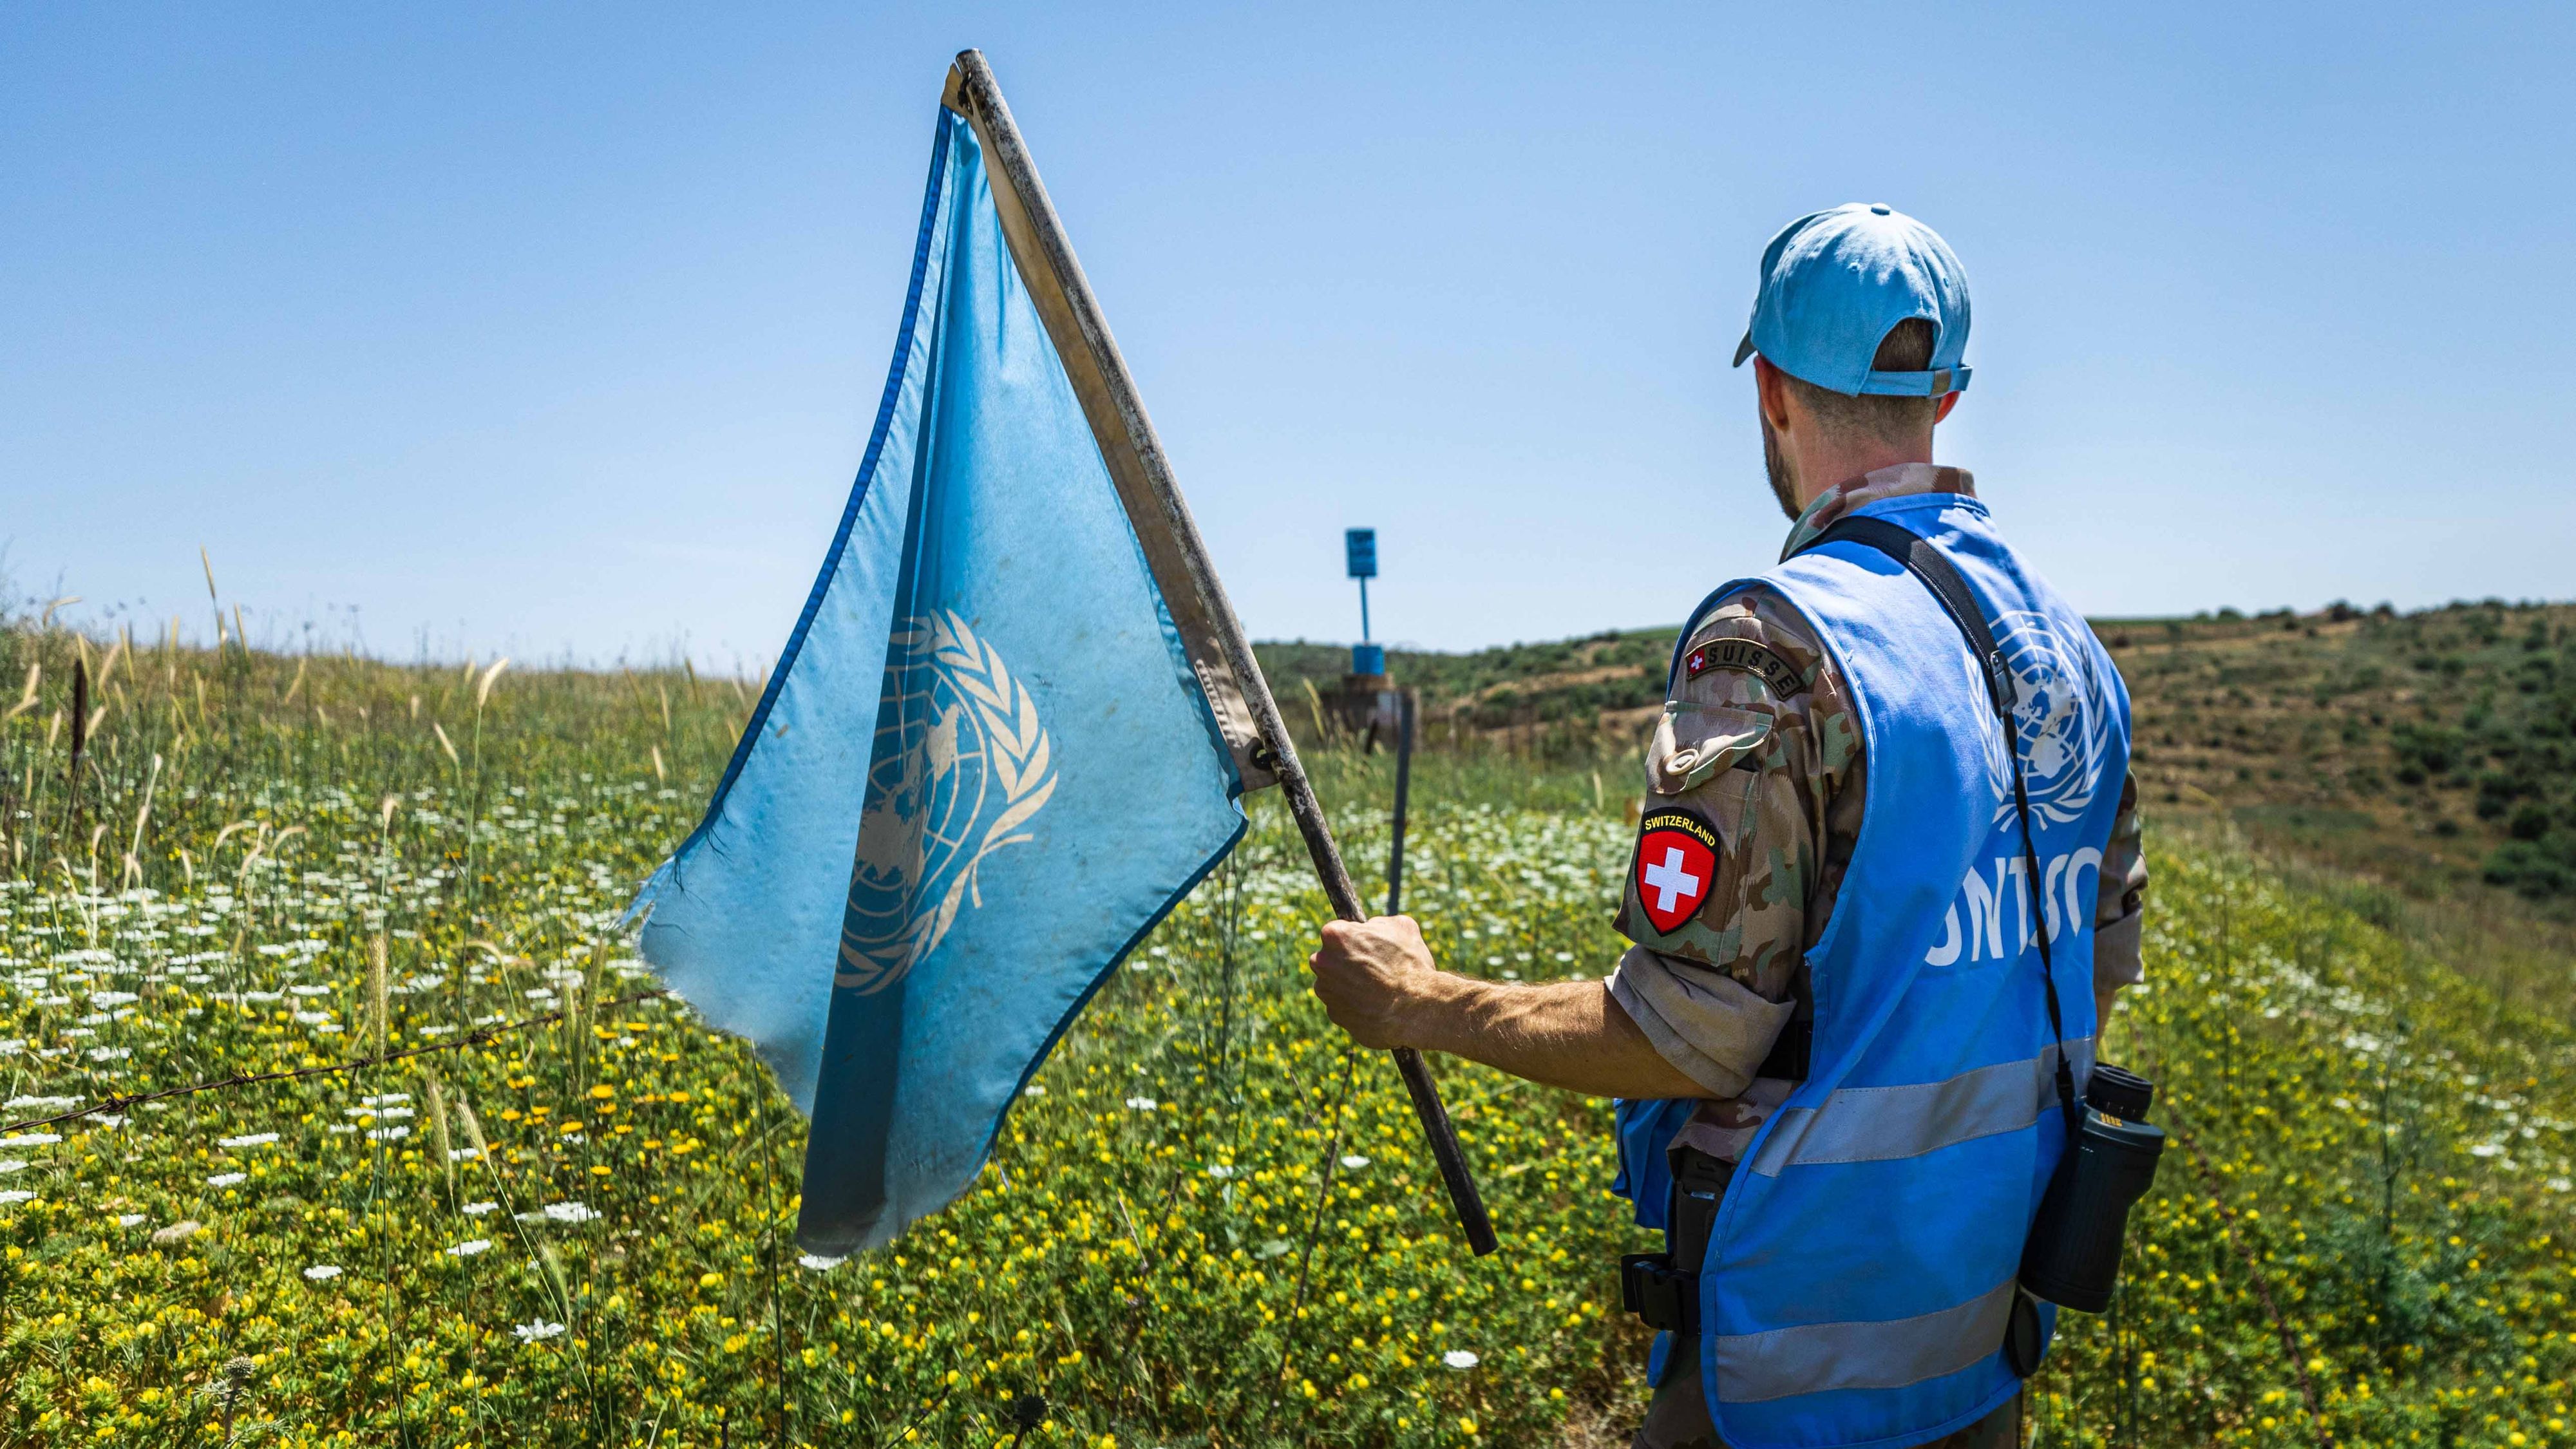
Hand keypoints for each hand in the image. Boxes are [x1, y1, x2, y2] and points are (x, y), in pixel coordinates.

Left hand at [1308, 915, 1444, 1049]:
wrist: (1416, 1009)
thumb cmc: (1410, 964)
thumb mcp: (1402, 927)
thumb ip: (1378, 923)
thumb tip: (1372, 927)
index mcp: (1335, 936)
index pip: (1336, 932)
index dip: (1354, 938)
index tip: (1368, 946)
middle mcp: (1323, 963)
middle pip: (1329, 958)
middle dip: (1345, 961)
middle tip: (1372, 967)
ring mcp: (1326, 991)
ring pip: (1334, 983)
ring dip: (1349, 984)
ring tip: (1377, 988)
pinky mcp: (1334, 1014)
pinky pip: (1342, 1005)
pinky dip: (1355, 1005)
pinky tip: (1375, 1005)